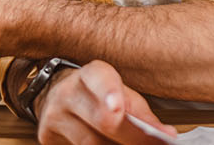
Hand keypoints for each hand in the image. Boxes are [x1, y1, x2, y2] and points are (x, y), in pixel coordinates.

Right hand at [36, 60, 177, 144]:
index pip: (99, 79)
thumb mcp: (122, 96)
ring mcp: (53, 115)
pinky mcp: (46, 136)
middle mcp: (67, 92)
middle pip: (101, 121)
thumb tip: (166, 135)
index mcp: (90, 76)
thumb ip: (141, 114)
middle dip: (132, 138)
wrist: (58, 98)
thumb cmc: (98, 97)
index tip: (117, 109)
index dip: (109, 93)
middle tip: (155, 143)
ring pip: (91, 143)